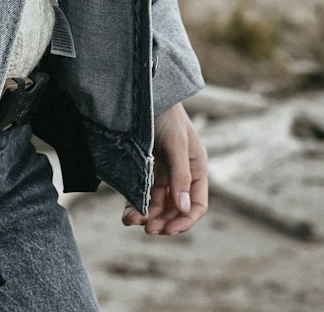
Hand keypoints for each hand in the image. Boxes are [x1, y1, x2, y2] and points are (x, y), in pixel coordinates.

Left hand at [122, 103, 207, 235]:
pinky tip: (126, 213)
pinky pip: (142, 191)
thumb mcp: (177, 143)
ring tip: (131, 221)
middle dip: (161, 220)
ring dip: (146, 214)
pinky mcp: (145, 167)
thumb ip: (181, 174)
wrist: (145, 93)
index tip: (168, 230)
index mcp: (196, 169)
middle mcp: (180, 174)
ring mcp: (162, 171)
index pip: (196, 204)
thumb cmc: (167, 114)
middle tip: (147, 229)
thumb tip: (183, 208)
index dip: (185, 220)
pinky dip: (135, 203)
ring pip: (156, 202)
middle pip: (174, 207)